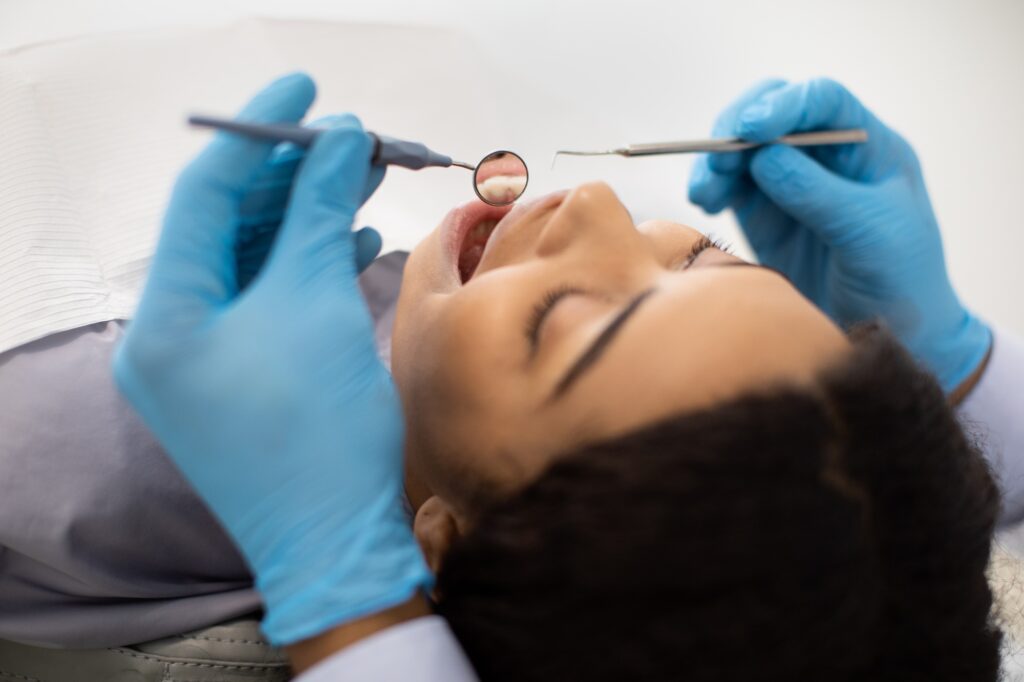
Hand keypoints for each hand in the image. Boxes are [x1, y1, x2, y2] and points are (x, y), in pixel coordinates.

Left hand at [113, 73, 430, 644]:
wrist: (337, 542)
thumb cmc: (320, 434)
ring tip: (364, 180)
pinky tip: (353, 241)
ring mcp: (203, 360)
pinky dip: (309, 268)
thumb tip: (339, 138)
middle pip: (228, 224)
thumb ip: (318, 211)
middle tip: (350, 138)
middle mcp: (168, 336)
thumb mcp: (316, 303)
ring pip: (254, 261)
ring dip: (308, 219)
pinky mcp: (240, 377)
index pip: (202, 193)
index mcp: (163, 317)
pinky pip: (268, 302)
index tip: (305, 86)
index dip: (259, 131)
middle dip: (292, 176)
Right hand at [688, 78, 989, 391]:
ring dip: (716, 160)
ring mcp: (791, 185)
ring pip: (742, 149)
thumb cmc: (902, 281)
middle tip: (717, 161)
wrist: (892, 336)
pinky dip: (710, 186)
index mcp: (867, 147)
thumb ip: (819, 194)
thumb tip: (764, 156)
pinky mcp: (764, 215)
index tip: (752, 127)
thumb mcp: (871, 234)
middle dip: (737, 129)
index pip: (822, 102)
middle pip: (772, 113)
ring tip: (705, 191)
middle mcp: (826, 157)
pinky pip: (729, 186)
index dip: (784, 104)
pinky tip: (703, 201)